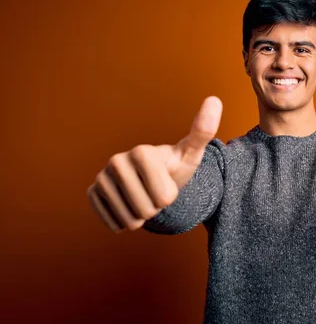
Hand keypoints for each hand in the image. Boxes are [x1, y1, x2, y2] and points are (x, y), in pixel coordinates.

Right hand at [87, 96, 222, 232]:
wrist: (154, 180)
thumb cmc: (175, 166)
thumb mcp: (191, 153)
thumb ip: (203, 130)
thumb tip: (215, 99)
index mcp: (142, 151)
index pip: (163, 196)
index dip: (170, 196)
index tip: (169, 182)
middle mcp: (116, 161)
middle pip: (146, 210)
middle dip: (156, 208)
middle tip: (155, 192)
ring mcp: (101, 177)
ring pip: (130, 220)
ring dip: (142, 217)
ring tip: (144, 198)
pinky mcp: (92, 193)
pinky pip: (113, 224)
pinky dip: (125, 222)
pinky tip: (129, 206)